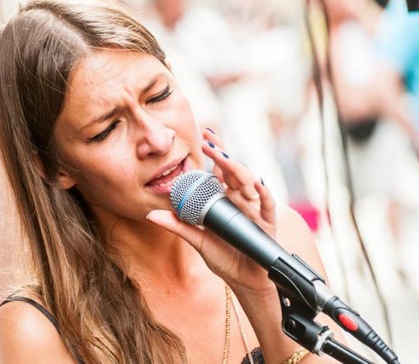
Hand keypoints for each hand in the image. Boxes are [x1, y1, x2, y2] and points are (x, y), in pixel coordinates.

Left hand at [147, 129, 276, 292]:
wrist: (245, 282)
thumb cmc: (224, 258)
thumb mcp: (197, 240)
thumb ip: (178, 226)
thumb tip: (151, 214)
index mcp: (225, 201)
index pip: (220, 172)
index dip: (215, 154)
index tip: (204, 137)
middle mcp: (241, 201)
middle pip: (233, 172)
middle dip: (222, 155)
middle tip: (209, 141)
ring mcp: (255, 210)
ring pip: (248, 183)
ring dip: (236, 168)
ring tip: (222, 157)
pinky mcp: (267, 224)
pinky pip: (268, 205)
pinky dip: (264, 193)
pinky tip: (257, 181)